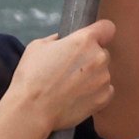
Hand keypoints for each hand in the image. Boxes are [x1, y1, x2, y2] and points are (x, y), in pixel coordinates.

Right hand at [7, 18, 118, 132]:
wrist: (32, 111)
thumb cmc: (31, 77)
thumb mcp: (38, 46)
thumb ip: (57, 39)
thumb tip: (63, 41)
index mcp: (85, 40)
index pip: (107, 28)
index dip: (99, 33)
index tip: (91, 40)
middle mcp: (99, 57)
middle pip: (102, 53)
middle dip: (89, 58)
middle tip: (70, 70)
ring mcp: (104, 79)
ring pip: (102, 73)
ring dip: (91, 77)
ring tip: (69, 87)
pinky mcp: (104, 98)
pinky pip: (104, 91)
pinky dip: (94, 93)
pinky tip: (76, 97)